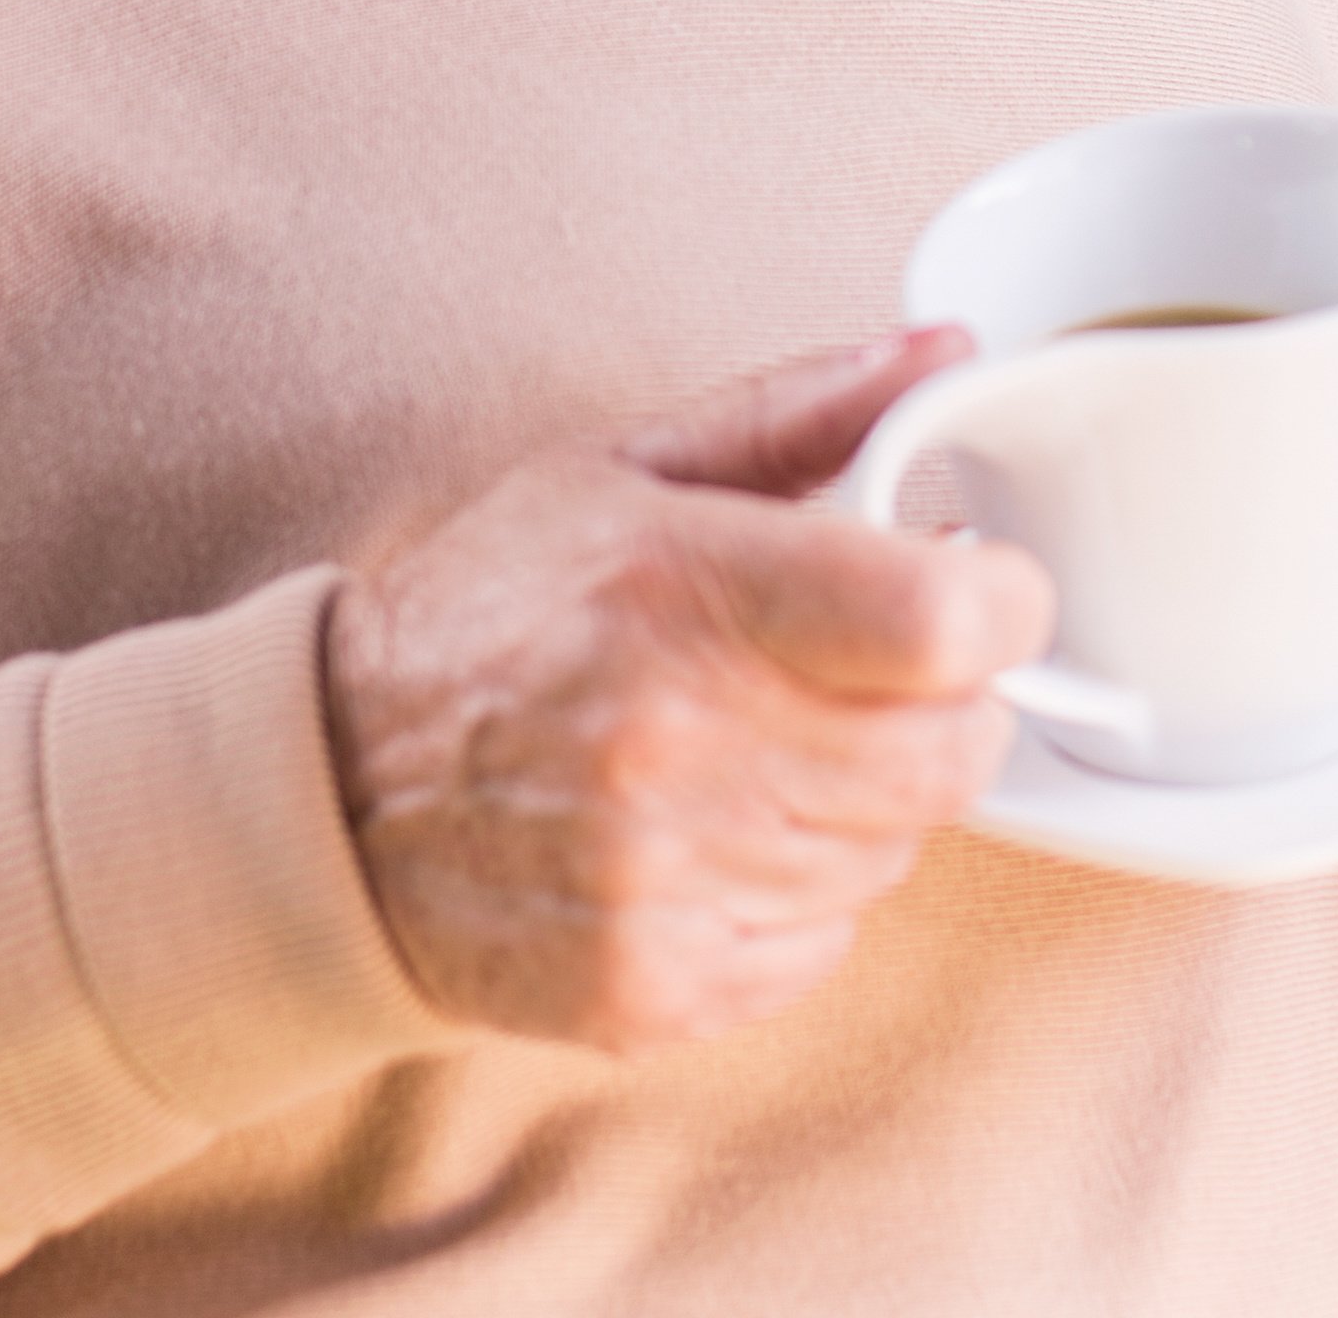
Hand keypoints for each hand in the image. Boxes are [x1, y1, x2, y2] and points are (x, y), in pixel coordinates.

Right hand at [325, 333, 1049, 1053]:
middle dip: (945, 704)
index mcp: (682, 587)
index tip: (984, 590)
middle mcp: (676, 740)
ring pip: (898, 849)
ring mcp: (665, 878)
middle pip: (950, 752)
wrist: (334, 791)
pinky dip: (803, 890)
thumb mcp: (626, 468)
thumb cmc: (492, 611)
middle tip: (881, 674)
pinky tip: (722, 833)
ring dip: (867, 800)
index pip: (942, 624)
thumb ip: (801, 410)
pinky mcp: (656, 984)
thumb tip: (943, 352)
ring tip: (767, 748)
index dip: (1002, 603)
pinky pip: (829, 938)